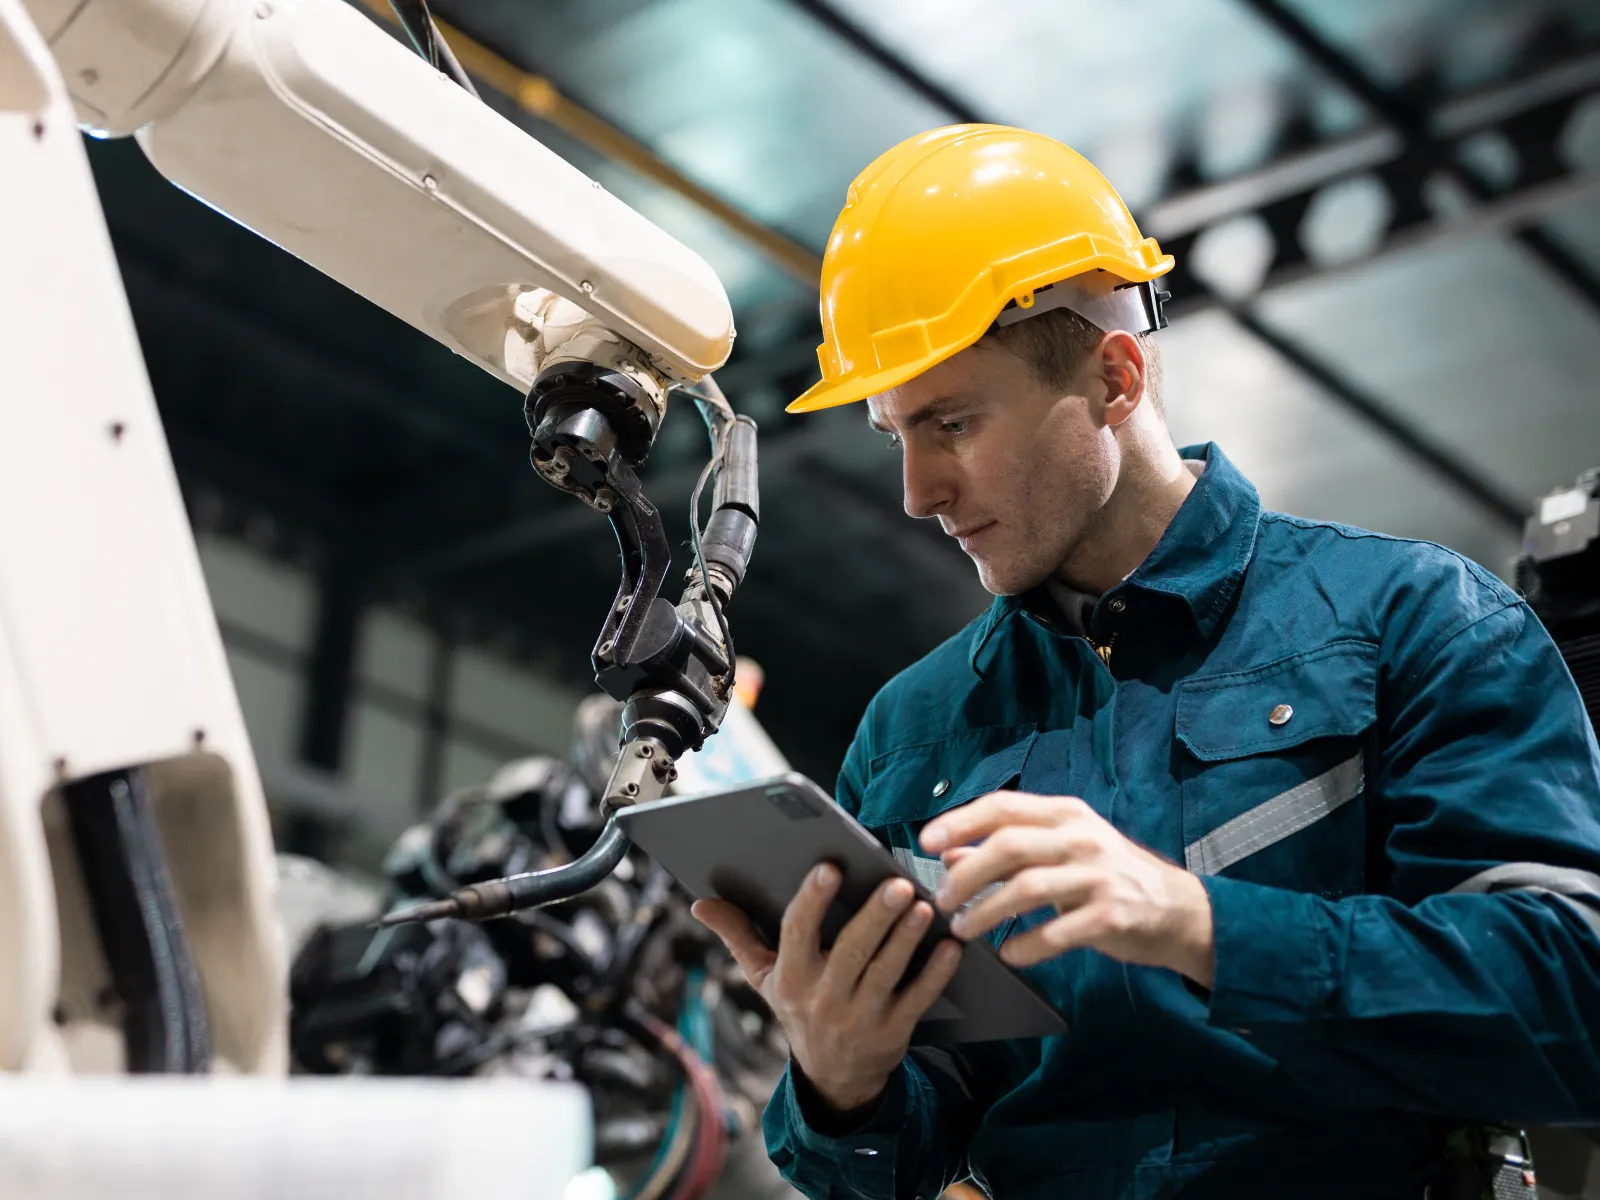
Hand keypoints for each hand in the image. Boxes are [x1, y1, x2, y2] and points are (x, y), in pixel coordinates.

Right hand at [693, 864, 962, 1112]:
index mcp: (790, 977)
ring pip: (886, 972)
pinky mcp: (894, 1032)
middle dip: (875, 916)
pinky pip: (918, 999)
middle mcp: (823, 998)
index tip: (828, 866)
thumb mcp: (763, 977)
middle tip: (897, 883)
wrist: (833, 1078)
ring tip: (922, 903)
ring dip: (906, 938)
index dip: (812, 901)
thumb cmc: (798, 1008)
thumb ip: (738, 936)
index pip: (797, 933)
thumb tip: (700, 903)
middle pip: (851, 951)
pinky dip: (936, 972)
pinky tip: (950, 945)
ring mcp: (860, 1017)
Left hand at [920, 792, 1213, 985]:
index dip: (961, 822)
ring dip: (986, 911)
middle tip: (941, 899)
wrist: (1177, 910)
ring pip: (1027, 888)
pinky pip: (1058, 931)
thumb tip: (947, 855)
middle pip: (1009, 846)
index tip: (925, 842)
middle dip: (966, 874)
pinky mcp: (1112, 916)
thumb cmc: (1106, 876)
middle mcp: (1082, 838)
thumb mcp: (1059, 852)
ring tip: (963, 929)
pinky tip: (1008, 954)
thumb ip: (1006, 850)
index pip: (1003, 807)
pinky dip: (1027, 945)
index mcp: (1065, 814)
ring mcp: (1099, 875)